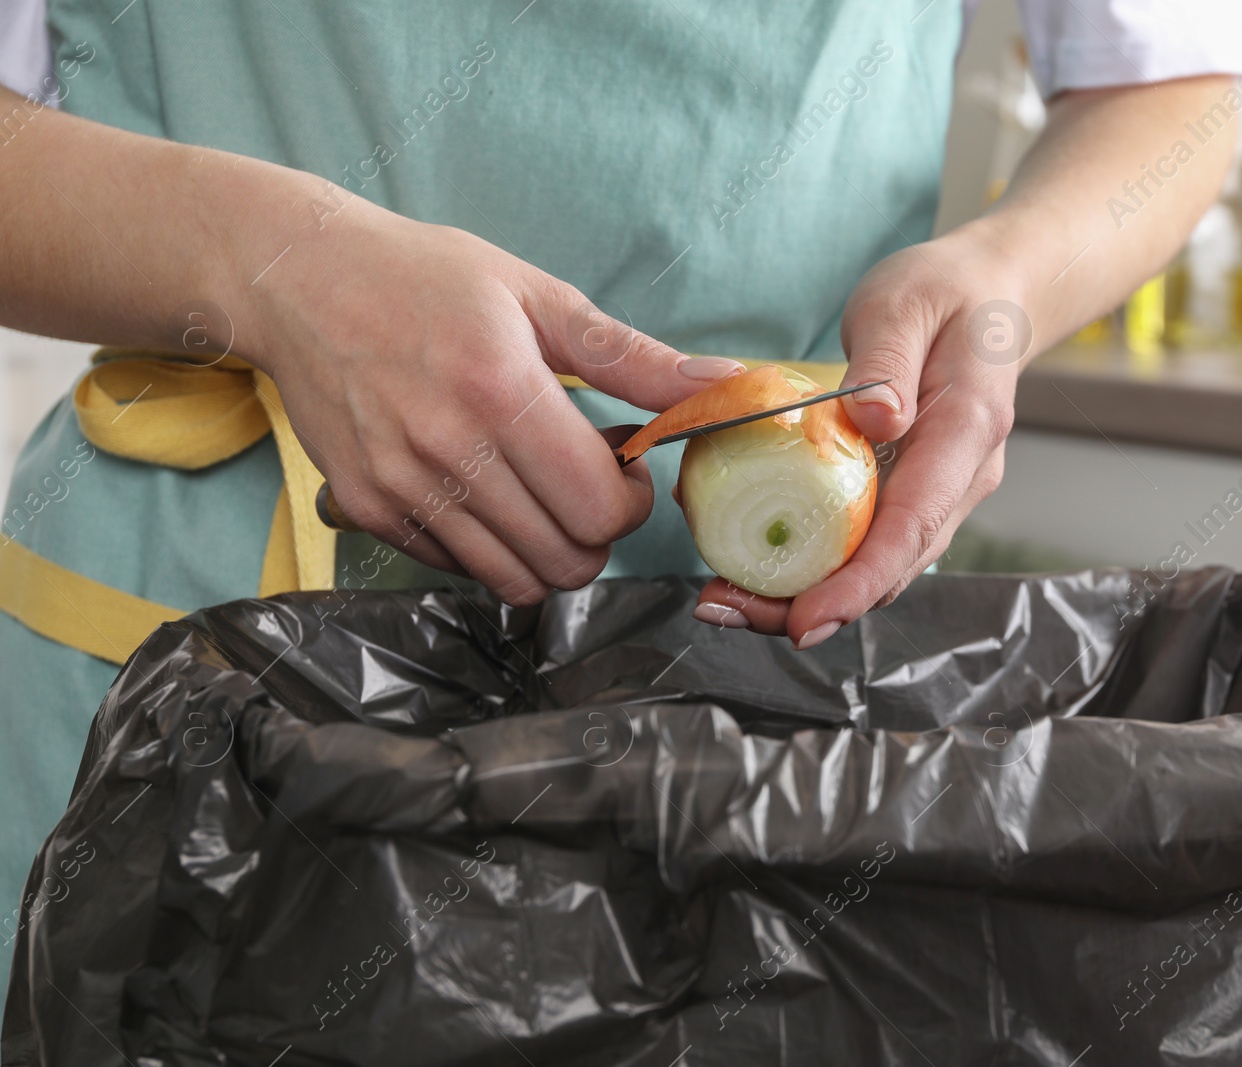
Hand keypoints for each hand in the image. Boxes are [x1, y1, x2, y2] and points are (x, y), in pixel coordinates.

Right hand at [240, 199, 743, 604]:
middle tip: (585, 483)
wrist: (297, 280)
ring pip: (515, 583)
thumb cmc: (424, 278)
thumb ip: (632, 357)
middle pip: (566, 560)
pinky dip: (488, 549)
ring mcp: (401, 488)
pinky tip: (484, 491)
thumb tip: (722, 385)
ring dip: (547, 551)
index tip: (622, 466)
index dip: (631, 501)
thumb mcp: (536, 296)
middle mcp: (447, 450)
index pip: (600, 509)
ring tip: (538, 492)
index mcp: (502, 391)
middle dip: (598, 533)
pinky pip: (458, 569)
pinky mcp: (367, 510)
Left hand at [690, 228, 1025, 646]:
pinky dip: (815, 563)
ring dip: (806, 593)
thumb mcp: (905, 304)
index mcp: (967, 430)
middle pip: (892, 565)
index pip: (915, 525)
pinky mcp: (913, 492)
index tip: (805, 619)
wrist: (989, 295)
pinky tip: (754, 561)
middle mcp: (961, 477)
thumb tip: (875, 422)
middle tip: (727, 609)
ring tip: (726, 598)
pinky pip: (867, 540)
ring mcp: (941, 491)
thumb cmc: (944, 292)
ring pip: (879, 565)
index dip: (860, 582)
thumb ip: (887, 361)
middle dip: (815, 605)